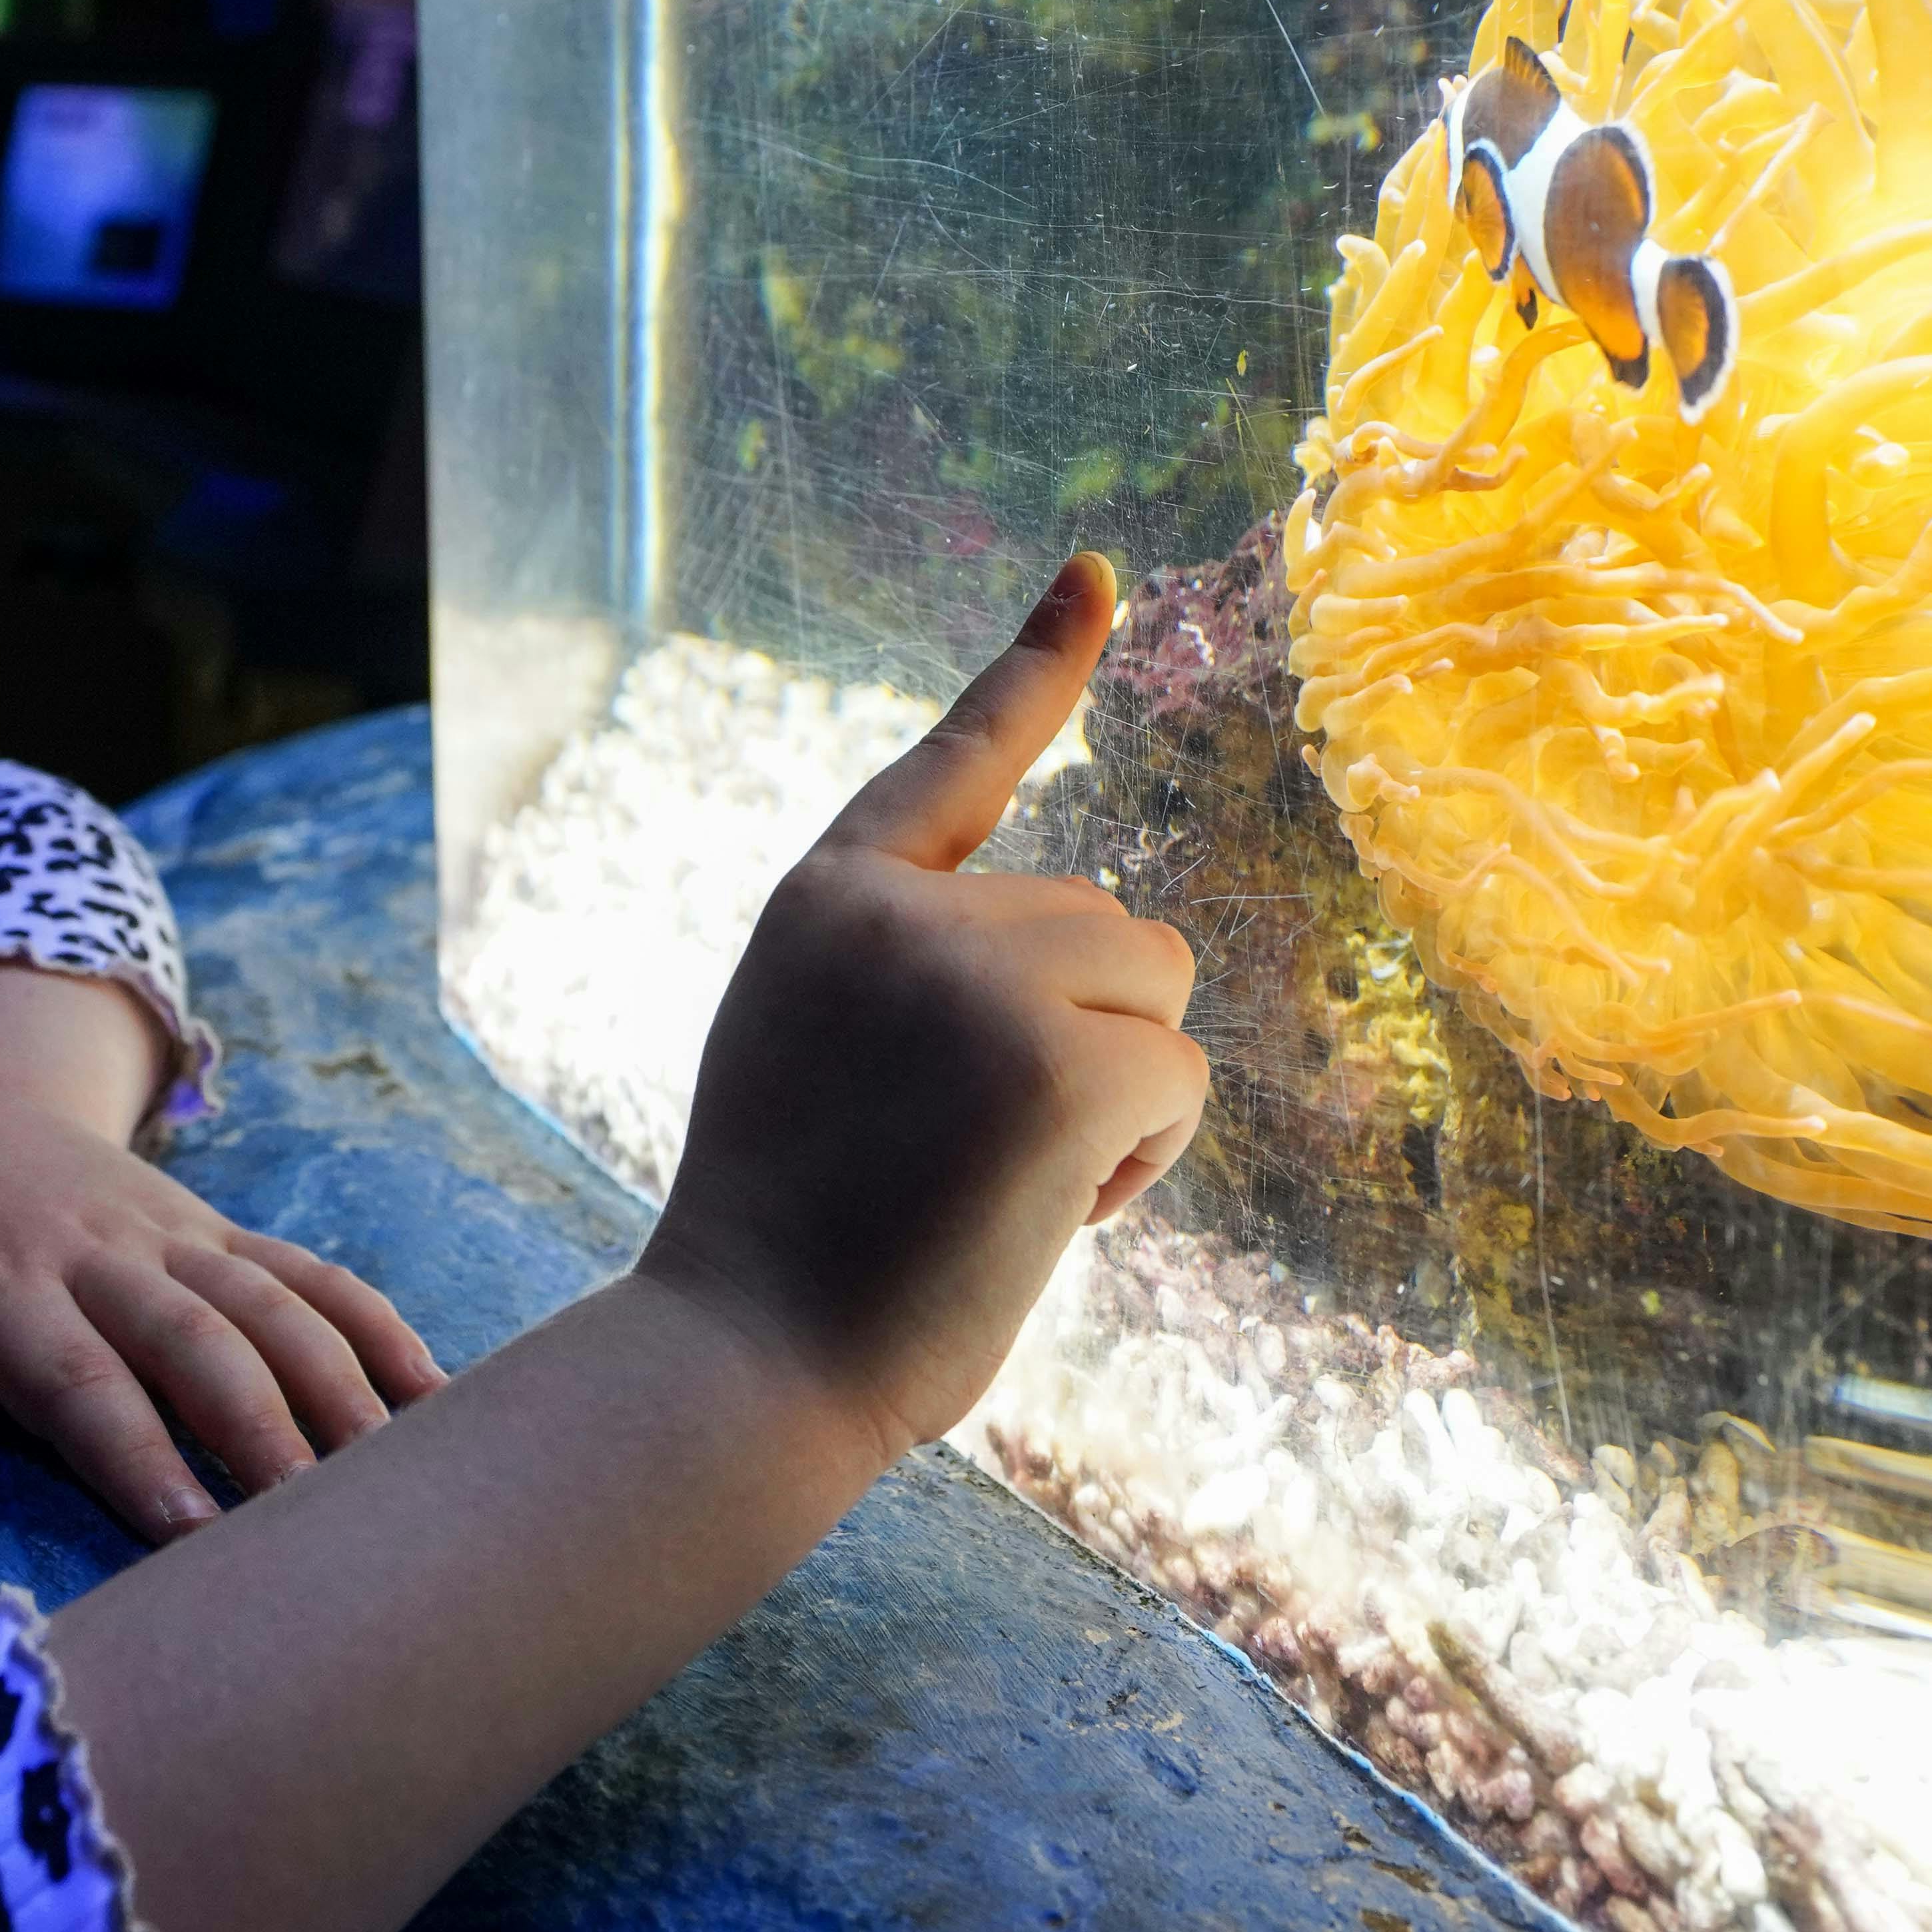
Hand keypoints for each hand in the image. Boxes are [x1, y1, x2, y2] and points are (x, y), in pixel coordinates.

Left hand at [0, 964, 444, 1537]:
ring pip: (272, 1306)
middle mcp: (103, 1257)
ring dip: (336, 1387)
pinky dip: (376, 1330)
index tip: (188, 1535)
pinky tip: (432, 1398)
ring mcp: (178, 1239)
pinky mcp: (226, 1233)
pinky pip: (311, 1274)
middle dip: (259, 1431)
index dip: (135, 1454)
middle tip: (313, 1525)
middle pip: (196, 1343)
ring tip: (388, 1476)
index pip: (78, 1379)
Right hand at [635, 552, 1207, 1456]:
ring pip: (1155, 997)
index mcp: (831, 896)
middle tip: (976, 1150)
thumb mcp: (823, 1049)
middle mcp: (908, 913)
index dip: (1038, 666)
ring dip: (1120, 1097)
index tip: (1099, 571)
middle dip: (1090, 1036)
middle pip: (1112, 925)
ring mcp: (985, 979)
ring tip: (1001, 1181)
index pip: (957, 758)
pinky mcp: (1065, 1065)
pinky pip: (1181, 1080)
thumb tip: (1095, 963)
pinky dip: (1143, 1159)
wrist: (751, 1360)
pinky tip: (1042, 1212)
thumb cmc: (796, 1238)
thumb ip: (921, 973)